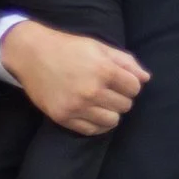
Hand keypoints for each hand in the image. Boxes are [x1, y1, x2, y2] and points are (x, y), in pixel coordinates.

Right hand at [1, 20, 149, 135]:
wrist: (32, 54)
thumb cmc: (69, 48)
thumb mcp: (100, 47)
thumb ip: (126, 62)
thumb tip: (146, 78)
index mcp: (103, 71)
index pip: (135, 88)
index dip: (131, 84)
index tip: (122, 80)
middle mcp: (91, 91)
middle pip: (125, 105)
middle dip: (122, 97)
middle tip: (109, 90)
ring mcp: (76, 107)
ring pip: (112, 121)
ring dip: (111, 112)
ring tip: (101, 101)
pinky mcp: (62, 118)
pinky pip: (91, 130)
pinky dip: (97, 124)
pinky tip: (92, 112)